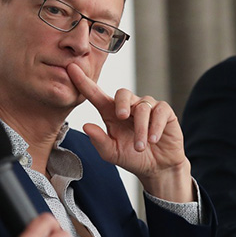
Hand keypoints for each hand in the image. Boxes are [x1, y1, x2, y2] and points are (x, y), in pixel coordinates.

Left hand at [66, 62, 193, 202]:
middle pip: (122, 93)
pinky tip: (153, 139)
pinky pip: (159, 111)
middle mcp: (129, 106)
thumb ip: (99, 141)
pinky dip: (155, 126)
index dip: (84, 82)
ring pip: (142, 107)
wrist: (157, 167)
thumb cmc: (133, 157)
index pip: (96, 94)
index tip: (71, 69)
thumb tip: (86, 126)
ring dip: (140, 128)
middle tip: (120, 117)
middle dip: (120, 104)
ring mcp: (147, 107)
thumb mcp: (112, 153)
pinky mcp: (164, 112)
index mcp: (111, 113)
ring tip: (140, 147)